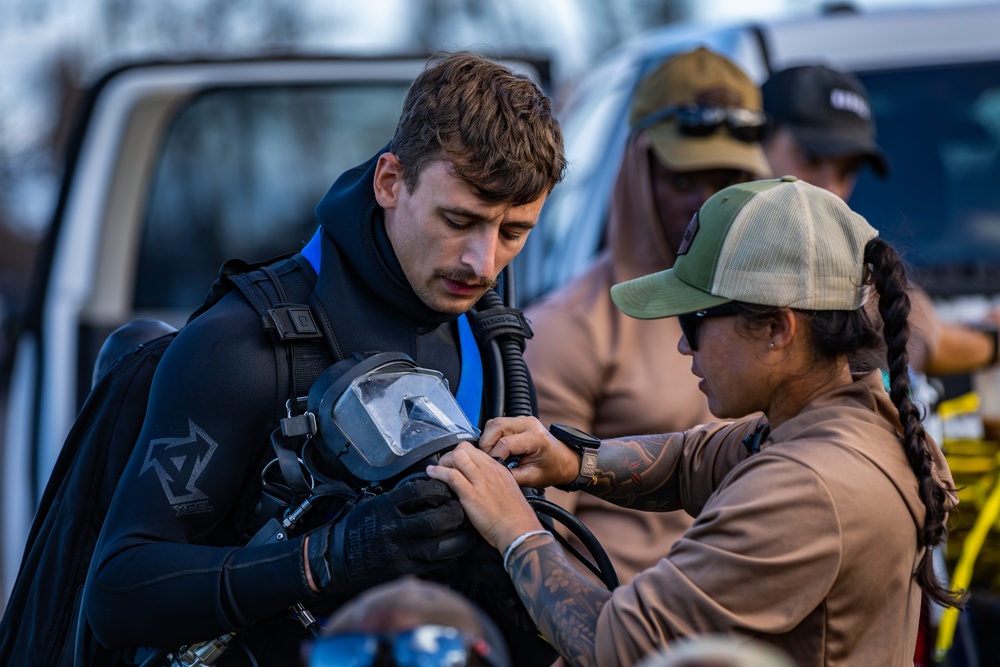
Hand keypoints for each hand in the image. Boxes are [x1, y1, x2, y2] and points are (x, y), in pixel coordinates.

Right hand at [306, 478, 473, 594]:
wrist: (337, 558)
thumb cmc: (358, 528)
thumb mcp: (373, 504)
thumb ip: (397, 498)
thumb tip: (427, 488)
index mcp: (385, 508)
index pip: (418, 492)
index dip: (438, 488)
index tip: (448, 486)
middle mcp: (392, 530)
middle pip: (433, 521)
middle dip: (454, 514)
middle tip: (463, 509)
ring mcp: (397, 552)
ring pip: (437, 546)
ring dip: (456, 539)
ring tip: (466, 531)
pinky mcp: (400, 570)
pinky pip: (431, 564)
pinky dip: (446, 557)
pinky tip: (453, 550)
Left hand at [428, 442, 542, 550]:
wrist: (519, 530)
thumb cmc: (516, 516)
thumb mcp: (508, 490)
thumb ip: (494, 482)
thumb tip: (480, 483)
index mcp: (499, 469)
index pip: (476, 451)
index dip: (462, 455)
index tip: (456, 463)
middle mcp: (489, 471)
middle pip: (464, 449)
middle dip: (450, 455)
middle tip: (445, 467)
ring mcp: (480, 481)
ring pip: (457, 457)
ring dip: (443, 462)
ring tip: (437, 471)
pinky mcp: (471, 495)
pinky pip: (451, 475)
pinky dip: (437, 473)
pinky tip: (432, 474)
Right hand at [478, 416, 580, 488]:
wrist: (563, 460)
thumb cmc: (552, 469)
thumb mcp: (532, 478)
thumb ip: (511, 476)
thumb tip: (491, 473)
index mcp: (535, 438)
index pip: (505, 444)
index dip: (493, 457)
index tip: (490, 467)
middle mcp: (528, 424)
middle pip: (496, 426)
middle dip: (486, 444)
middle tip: (486, 459)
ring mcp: (523, 420)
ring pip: (494, 423)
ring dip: (487, 438)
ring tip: (490, 455)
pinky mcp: (518, 421)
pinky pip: (498, 424)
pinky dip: (491, 436)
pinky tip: (495, 448)